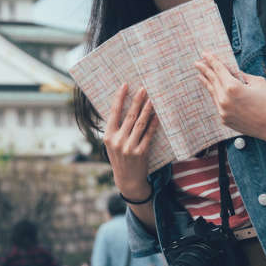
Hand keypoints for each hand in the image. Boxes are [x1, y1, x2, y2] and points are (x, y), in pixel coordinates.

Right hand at [103, 84, 158, 198]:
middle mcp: (117, 140)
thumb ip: (115, 128)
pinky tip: (157, 115)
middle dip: (137, 100)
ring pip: (140, 123)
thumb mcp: (112, 144)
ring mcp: (129, 147)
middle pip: (129, 116)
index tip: (125, 85)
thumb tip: (124, 107)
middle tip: (143, 88)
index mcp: (108, 136)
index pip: (113, 112)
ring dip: (147, 109)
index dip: (119, 98)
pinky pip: (148, 134)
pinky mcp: (141, 152)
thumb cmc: (119, 158)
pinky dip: (153, 124)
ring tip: (152, 98)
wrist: (127, 180)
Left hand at [194, 52, 265, 144]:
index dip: (211, 60)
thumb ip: (241, 75)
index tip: (204, 54)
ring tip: (201, 75)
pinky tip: (214, 90)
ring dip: (207, 83)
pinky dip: (216, 96)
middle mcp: (224, 99)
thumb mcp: (257, 82)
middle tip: (198, 63)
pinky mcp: (224, 119)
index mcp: (233, 87)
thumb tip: (230, 70)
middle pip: (212, 80)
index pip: (218, 69)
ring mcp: (223, 111)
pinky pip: (218, 104)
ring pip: (213, 93)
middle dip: (204, 70)